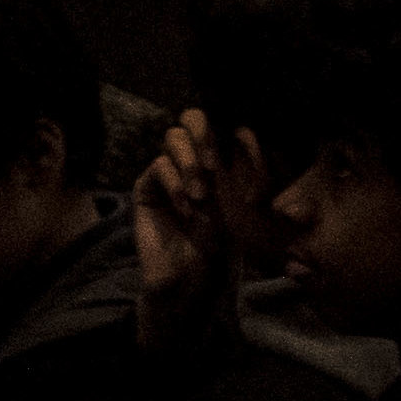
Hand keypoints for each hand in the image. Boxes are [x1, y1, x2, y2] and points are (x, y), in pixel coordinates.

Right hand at [128, 108, 243, 328]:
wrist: (191, 282)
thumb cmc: (222, 252)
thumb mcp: (246, 213)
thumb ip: (249, 177)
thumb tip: (251, 137)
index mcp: (222, 163)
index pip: (227, 127)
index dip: (242, 140)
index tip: (253, 172)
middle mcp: (195, 162)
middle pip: (193, 118)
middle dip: (206, 134)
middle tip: (214, 165)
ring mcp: (169, 173)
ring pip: (174, 136)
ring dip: (190, 162)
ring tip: (201, 194)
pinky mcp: (147, 189)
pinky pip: (158, 166)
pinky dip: (174, 183)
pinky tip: (187, 209)